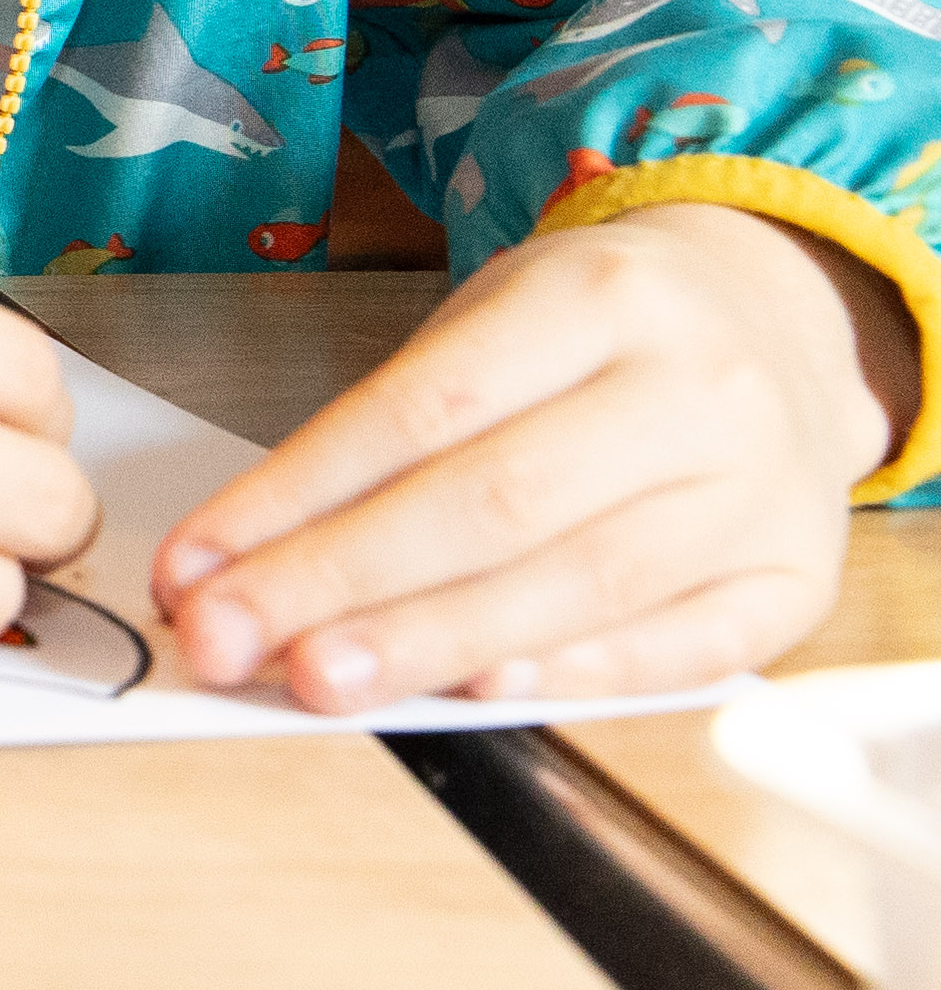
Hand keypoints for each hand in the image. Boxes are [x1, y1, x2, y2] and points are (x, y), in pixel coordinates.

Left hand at [153, 202, 902, 709]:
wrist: (779, 319)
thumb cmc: (598, 330)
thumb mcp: (494, 318)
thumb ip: (392, 428)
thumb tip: (253, 556)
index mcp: (602, 298)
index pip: (420, 409)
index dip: (294, 496)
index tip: (193, 563)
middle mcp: (694, 391)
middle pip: (491, 505)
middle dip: (339, 583)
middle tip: (227, 639)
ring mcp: (758, 489)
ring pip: (578, 586)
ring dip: (430, 643)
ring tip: (316, 678)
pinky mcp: (796, 578)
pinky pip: (679, 647)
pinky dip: (570, 676)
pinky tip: (476, 691)